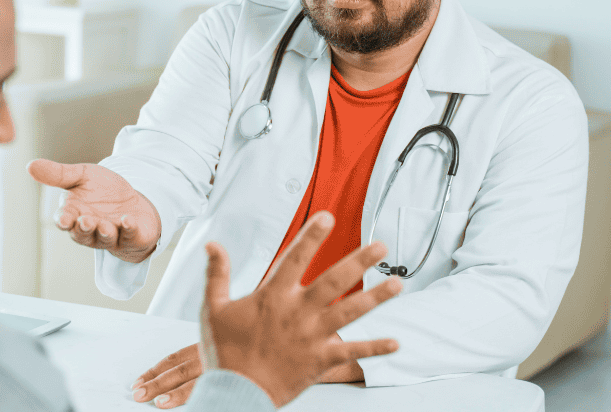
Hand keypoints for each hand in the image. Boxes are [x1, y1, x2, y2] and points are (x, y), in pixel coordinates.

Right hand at [27, 159, 160, 263]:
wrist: (132, 201)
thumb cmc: (102, 190)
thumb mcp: (82, 176)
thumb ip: (58, 174)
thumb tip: (29, 165)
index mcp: (74, 214)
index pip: (65, 220)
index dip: (64, 221)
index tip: (64, 219)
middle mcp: (90, 229)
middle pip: (83, 234)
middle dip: (84, 229)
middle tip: (86, 221)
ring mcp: (111, 236)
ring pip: (105, 238)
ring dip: (104, 233)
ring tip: (105, 226)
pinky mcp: (132, 237)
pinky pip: (130, 236)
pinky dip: (129, 229)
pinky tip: (128, 220)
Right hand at [198, 211, 400, 407]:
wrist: (234, 393)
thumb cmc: (224, 353)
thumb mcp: (213, 309)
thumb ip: (217, 275)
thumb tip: (213, 245)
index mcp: (272, 296)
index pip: (295, 258)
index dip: (311, 236)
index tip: (327, 217)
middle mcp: (297, 312)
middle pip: (334, 281)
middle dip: (359, 261)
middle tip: (381, 245)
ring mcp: (312, 336)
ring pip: (351, 311)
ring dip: (377, 297)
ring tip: (398, 283)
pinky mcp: (321, 360)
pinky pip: (353, 352)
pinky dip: (375, 348)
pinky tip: (396, 343)